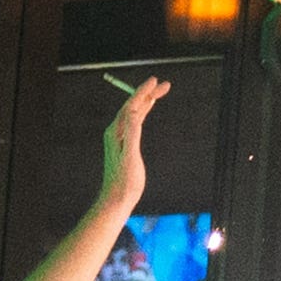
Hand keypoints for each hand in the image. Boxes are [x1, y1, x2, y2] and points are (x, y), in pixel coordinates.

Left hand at [96, 73, 169, 208]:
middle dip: (148, 94)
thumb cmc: (124, 182)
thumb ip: (132, 133)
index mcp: (116, 132)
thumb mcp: (130, 157)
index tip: (155, 81)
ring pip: (134, 113)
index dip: (142, 92)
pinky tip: (146, 110)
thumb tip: (134, 111)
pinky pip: (134, 122)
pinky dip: (142, 112)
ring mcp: (119, 138)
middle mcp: (115, 132)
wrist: (116, 199)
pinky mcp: (124, 144)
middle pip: (132, 106)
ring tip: (159, 92)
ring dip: (146, 101)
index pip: (130, 106)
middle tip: (164, 84)